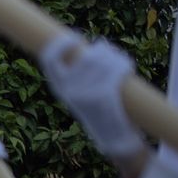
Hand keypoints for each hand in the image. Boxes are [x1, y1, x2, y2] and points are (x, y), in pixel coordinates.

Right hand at [39, 34, 144, 161]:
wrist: (115, 140)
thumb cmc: (99, 113)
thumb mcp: (79, 96)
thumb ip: (77, 76)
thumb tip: (90, 47)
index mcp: (60, 88)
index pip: (50, 58)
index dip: (61, 44)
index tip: (73, 38)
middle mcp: (69, 90)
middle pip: (84, 55)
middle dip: (100, 50)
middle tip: (108, 54)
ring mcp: (85, 92)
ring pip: (102, 58)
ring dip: (114, 57)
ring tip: (119, 64)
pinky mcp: (104, 94)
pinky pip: (115, 67)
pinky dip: (123, 63)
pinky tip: (127, 68)